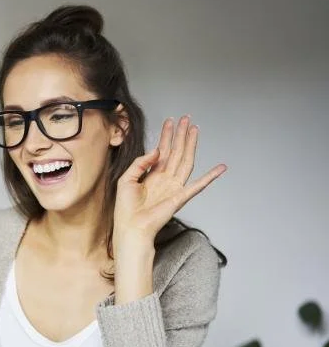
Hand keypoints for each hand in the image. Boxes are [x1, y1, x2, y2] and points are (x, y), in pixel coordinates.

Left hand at [113, 115, 226, 243]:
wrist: (131, 227)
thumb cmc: (126, 208)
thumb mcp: (126, 179)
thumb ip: (140, 163)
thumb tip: (156, 150)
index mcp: (152, 175)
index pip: (162, 151)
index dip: (166, 136)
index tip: (170, 122)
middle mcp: (164, 179)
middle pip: (176, 152)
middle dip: (180, 135)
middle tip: (186, 119)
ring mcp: (174, 187)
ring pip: (185, 160)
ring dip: (190, 144)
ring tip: (194, 129)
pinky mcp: (180, 197)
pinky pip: (198, 185)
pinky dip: (210, 177)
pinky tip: (220, 167)